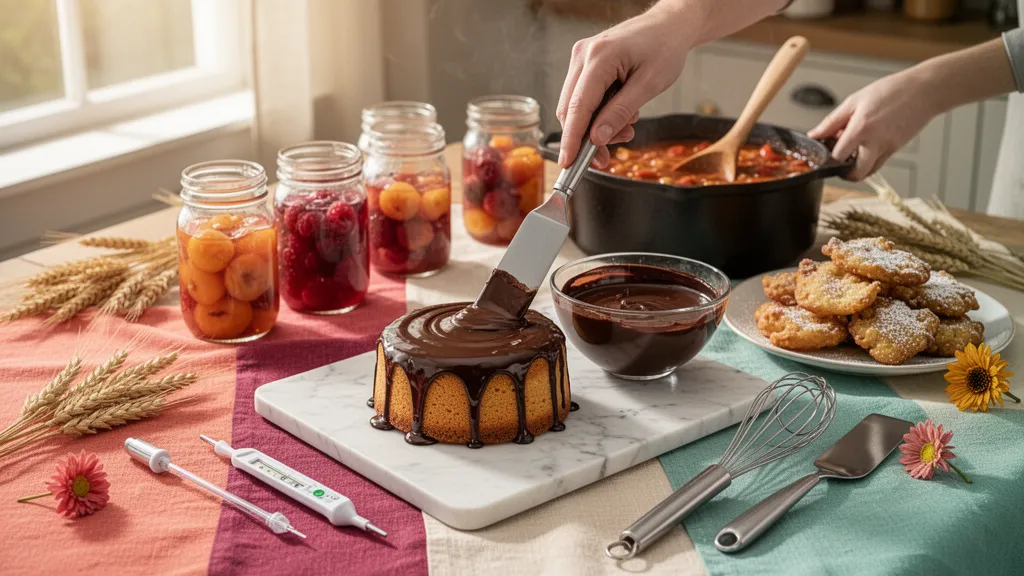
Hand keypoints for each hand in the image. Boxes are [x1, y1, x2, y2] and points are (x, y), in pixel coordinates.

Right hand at [556, 7, 694, 167]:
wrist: (668, 25)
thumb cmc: (664, 49)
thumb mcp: (649, 85)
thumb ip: (620, 112)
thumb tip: (597, 138)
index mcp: (599, 57)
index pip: (578, 107)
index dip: (571, 139)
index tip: (568, 163)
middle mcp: (583, 55)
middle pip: (570, 109)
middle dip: (586, 138)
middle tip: (607, 157)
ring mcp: (581, 58)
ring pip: (575, 106)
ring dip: (595, 127)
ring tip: (626, 129)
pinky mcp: (585, 63)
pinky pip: (583, 97)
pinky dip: (598, 114)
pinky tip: (620, 115)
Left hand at [808, 68, 937, 180]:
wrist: (924, 91)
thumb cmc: (891, 91)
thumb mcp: (855, 101)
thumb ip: (832, 121)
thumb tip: (815, 134)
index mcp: (861, 128)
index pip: (838, 156)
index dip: (828, 156)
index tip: (824, 151)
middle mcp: (875, 143)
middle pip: (855, 173)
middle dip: (843, 173)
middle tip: (837, 163)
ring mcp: (887, 148)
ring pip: (868, 172)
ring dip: (857, 170)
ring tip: (851, 155)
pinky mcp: (896, 149)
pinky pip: (879, 164)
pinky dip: (869, 162)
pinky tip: (865, 148)